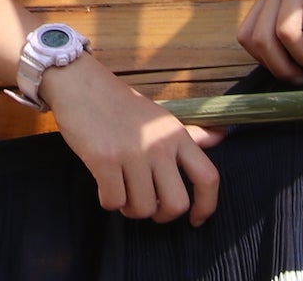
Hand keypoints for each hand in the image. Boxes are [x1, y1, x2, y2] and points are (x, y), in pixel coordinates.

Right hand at [37, 57, 222, 224]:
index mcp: (176, 134)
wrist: (80, 82)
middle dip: (161, 215)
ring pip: (142, 208)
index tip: (196, 219)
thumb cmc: (120, 103)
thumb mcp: (161, 116)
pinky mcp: (104, 159)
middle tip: (148, 205)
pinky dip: (108, 200)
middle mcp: (159, 145)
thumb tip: (222, 136)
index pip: (208, 177)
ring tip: (122, 191)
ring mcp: (131, 152)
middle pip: (176, 204)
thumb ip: (190, 133)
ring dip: (130, 208)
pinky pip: (114, 201)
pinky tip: (104, 185)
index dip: (206, 206)